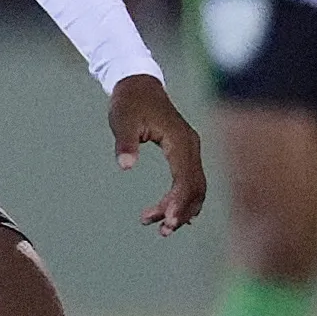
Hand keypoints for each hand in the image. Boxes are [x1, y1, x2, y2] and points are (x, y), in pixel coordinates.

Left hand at [108, 73, 205, 235]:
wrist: (137, 85)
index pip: (186, 179)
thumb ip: (125, 143)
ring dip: (179, 207)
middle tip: (161, 231)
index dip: (179, 202)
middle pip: (195, 187)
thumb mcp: (122, 121)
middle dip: (181, 211)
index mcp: (180, 141)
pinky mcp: (183, 151)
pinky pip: (188, 179)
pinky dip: (180, 197)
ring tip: (154, 224)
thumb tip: (124, 166)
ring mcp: (189, 149)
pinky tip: (166, 212)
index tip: (167, 221)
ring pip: (193, 186)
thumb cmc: (129, 103)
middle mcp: (190, 146)